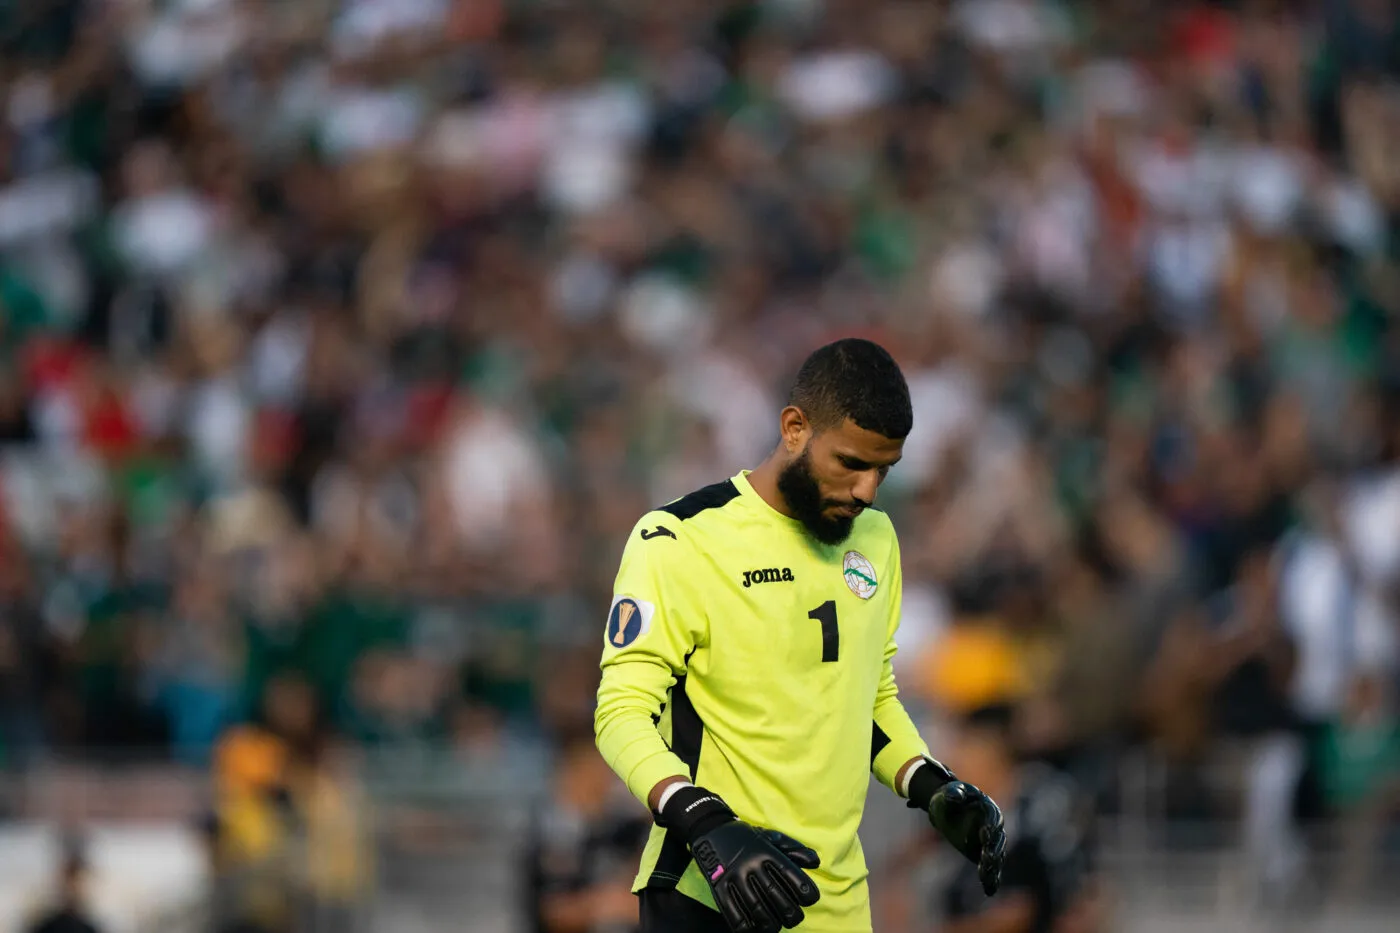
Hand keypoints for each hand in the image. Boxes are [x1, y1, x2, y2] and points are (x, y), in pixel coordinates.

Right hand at [690, 821, 820, 932]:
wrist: (711, 830)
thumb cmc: (747, 838)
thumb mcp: (771, 837)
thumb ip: (794, 849)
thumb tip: (816, 862)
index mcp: (767, 852)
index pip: (791, 875)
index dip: (805, 891)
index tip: (810, 899)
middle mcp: (752, 864)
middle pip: (776, 896)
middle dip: (791, 913)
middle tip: (794, 918)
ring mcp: (734, 877)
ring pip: (756, 908)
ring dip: (770, 923)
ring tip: (776, 925)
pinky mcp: (719, 888)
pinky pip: (733, 913)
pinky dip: (746, 927)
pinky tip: (754, 928)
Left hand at [906, 760, 1004, 895]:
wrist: (949, 808)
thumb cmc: (951, 796)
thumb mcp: (950, 791)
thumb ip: (954, 793)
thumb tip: (954, 796)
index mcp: (988, 808)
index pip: (992, 818)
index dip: (990, 826)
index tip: (984, 834)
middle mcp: (994, 827)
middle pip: (997, 840)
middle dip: (992, 849)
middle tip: (987, 858)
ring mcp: (990, 842)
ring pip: (996, 856)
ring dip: (992, 867)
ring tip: (985, 876)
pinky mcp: (984, 854)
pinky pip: (991, 868)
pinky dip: (991, 879)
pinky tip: (989, 890)